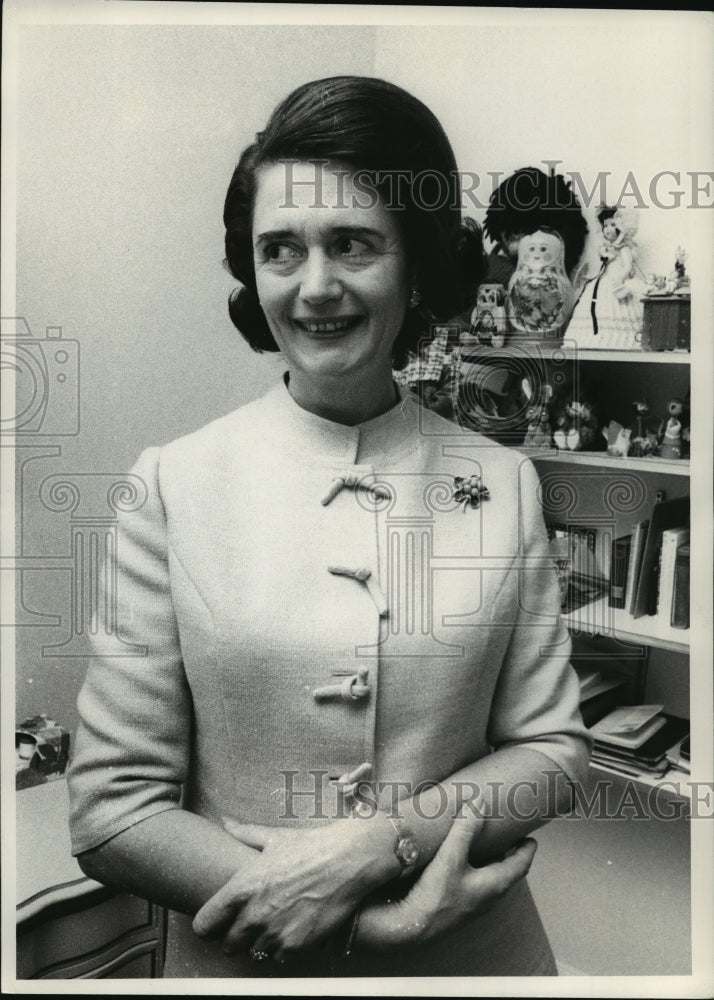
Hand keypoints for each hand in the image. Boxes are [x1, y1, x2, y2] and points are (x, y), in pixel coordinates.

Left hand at [192, 817, 393, 960]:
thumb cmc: (311, 846)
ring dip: (263, 942)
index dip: (209, 925)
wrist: (348, 860)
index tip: (217, 923)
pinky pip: (280, 957)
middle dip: (237, 936)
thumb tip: (225, 820)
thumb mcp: (274, 838)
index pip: (204, 924)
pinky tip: (295, 928)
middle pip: (228, 944)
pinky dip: (285, 948)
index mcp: (242, 887)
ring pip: (255, 952)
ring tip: (278, 923)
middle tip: (252, 924)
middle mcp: (254, 913)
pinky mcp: (296, 946)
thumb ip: (244, 833)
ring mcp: (275, 932)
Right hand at [357, 805, 536, 949]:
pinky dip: (476, 867)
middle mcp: (489, 896)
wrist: (412, 928)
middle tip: (507, 834)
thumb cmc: (436, 896)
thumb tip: (479, 802)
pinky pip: (476, 882)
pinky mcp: (459, 904)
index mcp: (495, 885)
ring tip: (484, 841)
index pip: (521, 864)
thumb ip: (465, 829)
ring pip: (491, 877)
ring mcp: (474, 903)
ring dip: (492, 860)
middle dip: (509, 852)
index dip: (527, 849)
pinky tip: (461, 859)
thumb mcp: (450, 857)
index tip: (530, 837)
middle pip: (507, 871)